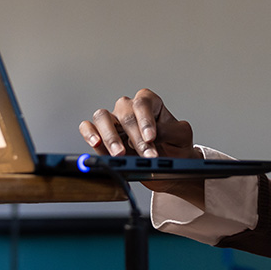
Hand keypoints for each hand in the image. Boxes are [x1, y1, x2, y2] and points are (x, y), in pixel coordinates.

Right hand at [79, 89, 203, 202]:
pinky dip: (89, 133)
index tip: (151, 138)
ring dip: (110, 136)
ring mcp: (114, 122)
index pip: (142, 103)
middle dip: (136, 138)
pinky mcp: (101, 136)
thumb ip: (171, 130)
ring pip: (102, 117)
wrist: (168, 167)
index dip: (145, 120)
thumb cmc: (176, 146)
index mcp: (149, 103)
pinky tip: (95, 143)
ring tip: (120, 153)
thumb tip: (154, 133)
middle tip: (146, 155)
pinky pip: (87, 127)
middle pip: (125, 114)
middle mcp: (129, 109)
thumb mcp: (182, 137)